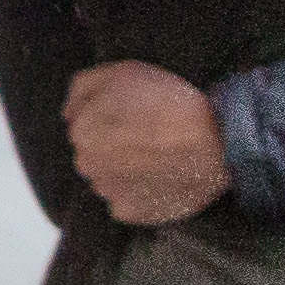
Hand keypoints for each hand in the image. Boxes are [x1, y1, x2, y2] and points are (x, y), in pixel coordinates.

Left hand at [66, 62, 231, 224]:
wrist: (217, 142)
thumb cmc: (172, 102)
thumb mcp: (124, 71)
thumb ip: (83, 87)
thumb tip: (67, 113)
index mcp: (81, 130)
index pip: (85, 124)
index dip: (113, 118)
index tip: (139, 116)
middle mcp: (86, 164)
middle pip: (96, 153)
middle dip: (115, 146)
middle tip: (151, 137)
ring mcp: (108, 191)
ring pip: (110, 178)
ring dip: (126, 171)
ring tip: (161, 159)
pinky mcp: (131, 212)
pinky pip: (129, 202)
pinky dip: (142, 194)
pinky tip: (164, 180)